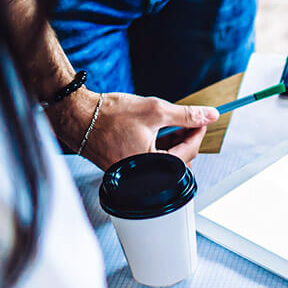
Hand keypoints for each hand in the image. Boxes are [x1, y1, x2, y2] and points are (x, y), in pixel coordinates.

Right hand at [49, 89, 217, 170]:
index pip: (189, 153)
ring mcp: (133, 175)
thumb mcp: (154, 110)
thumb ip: (186, 115)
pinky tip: (154, 132)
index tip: (201, 121)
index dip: (198, 133)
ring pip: (164, 162)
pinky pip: (150, 162)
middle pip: (179, 161)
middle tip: (186, 122)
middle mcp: (142, 177)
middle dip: (185, 140)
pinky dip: (157, 148)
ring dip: (172, 143)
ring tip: (168, 124)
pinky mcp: (125, 171)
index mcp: (152, 166)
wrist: (76, 116)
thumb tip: (210, 115)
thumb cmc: (108, 115)